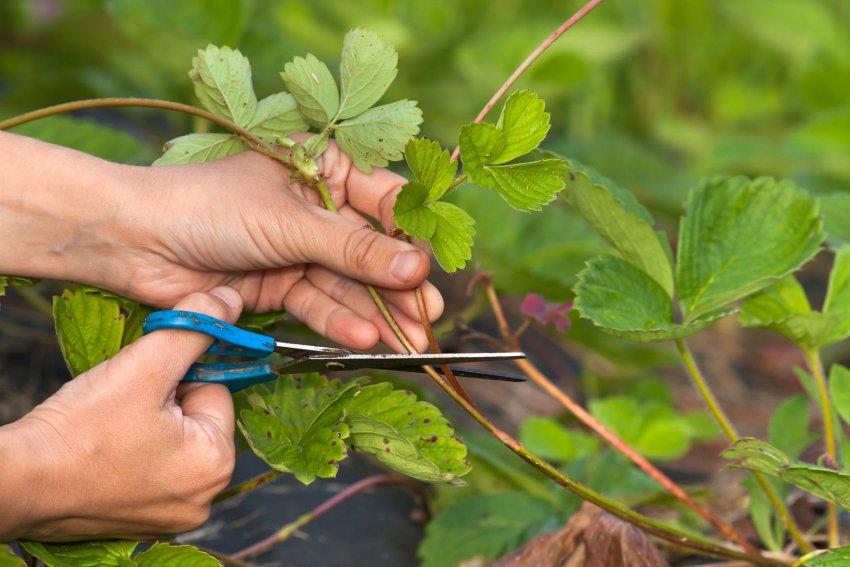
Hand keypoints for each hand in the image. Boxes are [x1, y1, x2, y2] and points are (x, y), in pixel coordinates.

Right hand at [0, 287, 241, 540]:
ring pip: (171, 438)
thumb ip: (195, 327)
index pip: (215, 390)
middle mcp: (203, 498)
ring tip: (109, 427)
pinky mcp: (140, 518)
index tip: (141, 385)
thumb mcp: (146, 366)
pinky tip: (103, 448)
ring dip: (145, 422)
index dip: (176, 377)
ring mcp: (171, 513)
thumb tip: (231, 301)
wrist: (18, 482)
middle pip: (195, 416)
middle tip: (121, 406)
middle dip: (163, 400)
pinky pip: (150, 464)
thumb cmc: (81, 429)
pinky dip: (131, 449)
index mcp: (216, 464)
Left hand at [118, 142, 442, 351]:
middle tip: (428, 317)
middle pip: (370, 250)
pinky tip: (363, 339)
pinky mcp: (279, 285)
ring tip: (408, 341)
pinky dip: (339, 322)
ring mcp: (298, 249)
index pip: (384, 200)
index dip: (410, 234)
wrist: (135, 242)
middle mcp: (316, 209)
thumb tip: (416, 268)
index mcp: (323, 168)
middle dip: (398, 286)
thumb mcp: (292, 223)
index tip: (433, 265)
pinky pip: (318, 304)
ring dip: (375, 313)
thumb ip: (354, 249)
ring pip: (347, 284)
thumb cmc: (210, 207)